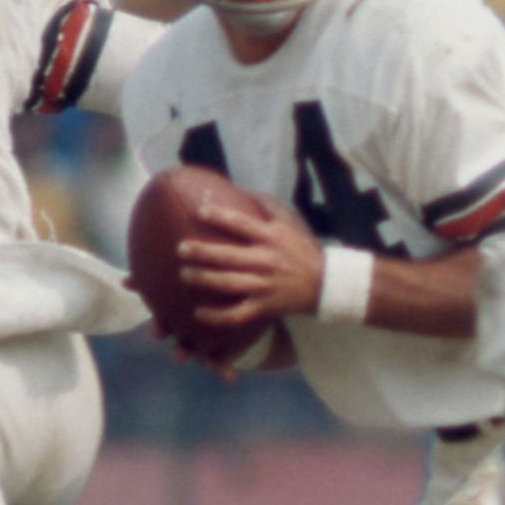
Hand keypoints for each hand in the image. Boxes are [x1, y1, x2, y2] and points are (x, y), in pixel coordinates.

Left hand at [178, 194, 323, 326]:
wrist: (324, 284)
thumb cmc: (301, 249)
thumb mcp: (289, 223)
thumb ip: (266, 205)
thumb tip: (239, 189)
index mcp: (270, 237)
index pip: (242, 224)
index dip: (219, 216)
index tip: (199, 211)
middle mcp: (266, 260)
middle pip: (229, 256)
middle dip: (203, 252)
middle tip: (181, 248)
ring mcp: (264, 285)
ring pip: (229, 283)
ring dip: (204, 279)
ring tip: (184, 274)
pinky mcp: (264, 307)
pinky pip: (237, 314)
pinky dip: (217, 316)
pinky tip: (198, 313)